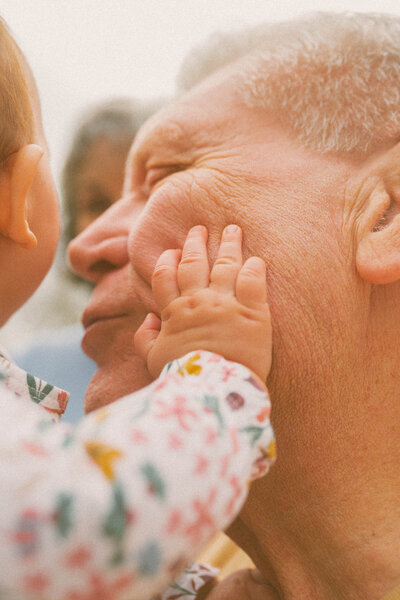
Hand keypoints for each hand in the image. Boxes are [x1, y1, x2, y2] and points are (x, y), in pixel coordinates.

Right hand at [134, 224, 271, 380]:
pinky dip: (255, 267)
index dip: (168, 260)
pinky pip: (253, 280)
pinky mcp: (254, 312)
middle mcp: (199, 301)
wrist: (213, 390)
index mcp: (174, 311)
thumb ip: (145, 337)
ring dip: (229, 244)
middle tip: (199, 229)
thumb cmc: (182, 376)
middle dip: (195, 242)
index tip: (173, 251)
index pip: (166, 275)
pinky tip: (257, 259)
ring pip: (226, 264)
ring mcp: (226, 304)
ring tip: (233, 229)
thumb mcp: (153, 359)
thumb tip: (148, 318)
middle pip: (194, 262)